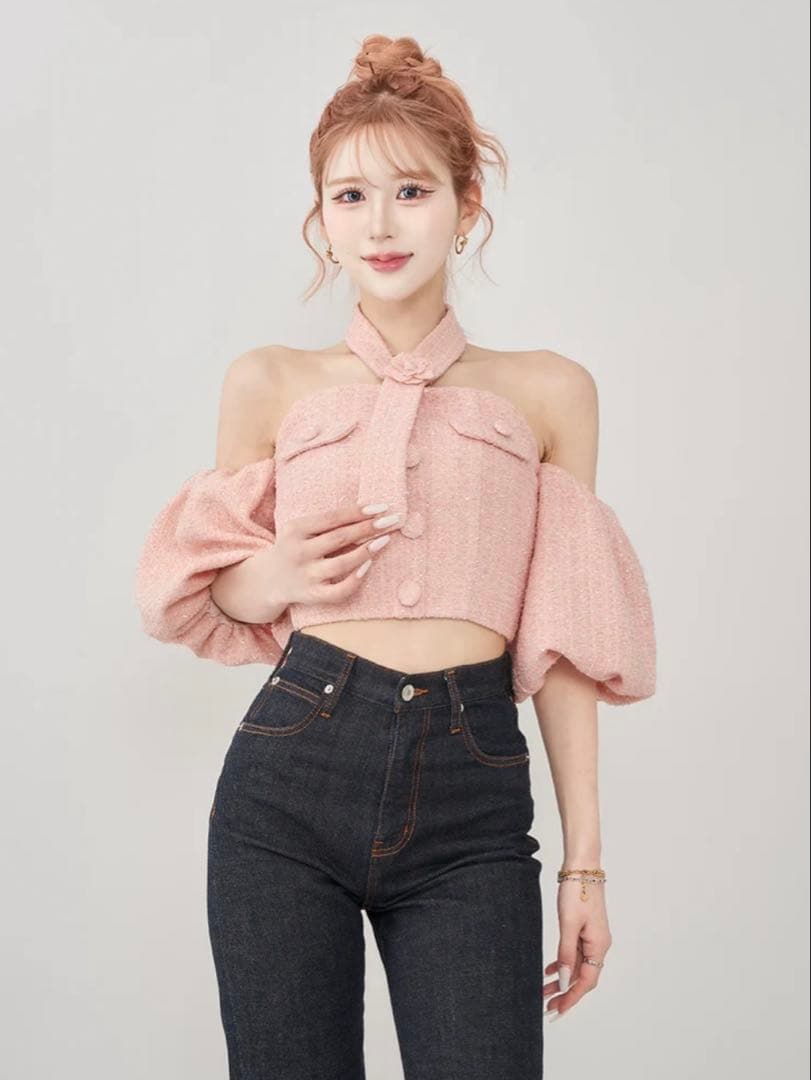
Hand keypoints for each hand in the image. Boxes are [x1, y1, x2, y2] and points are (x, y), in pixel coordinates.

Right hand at [263, 500, 399, 609]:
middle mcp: (299, 552)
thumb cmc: (293, 548)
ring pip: (341, 563)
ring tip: (385, 540)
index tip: (380, 507)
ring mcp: (306, 576)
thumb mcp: (300, 529)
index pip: (331, 517)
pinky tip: (368, 566)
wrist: (267, 580)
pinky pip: (338, 591)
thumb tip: (367, 512)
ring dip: (366, 551)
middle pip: (339, 538)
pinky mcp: (312, 595)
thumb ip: (326, 523)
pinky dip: (355, 580)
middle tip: (391, 520)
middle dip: (368, 527)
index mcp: (295, 529)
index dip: (357, 512)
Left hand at [543, 879, 611, 1018]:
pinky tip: (550, 970)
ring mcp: (593, 936)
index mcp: (599, 945)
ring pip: (578, 965)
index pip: (586, 981)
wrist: (582, 866)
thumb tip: (565, 981)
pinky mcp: (586, 929)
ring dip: (562, 978)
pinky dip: (564, 962)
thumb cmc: (576, 891)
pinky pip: (575, 953)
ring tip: (544, 991)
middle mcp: (599, 944)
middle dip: (565, 992)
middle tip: (547, 1006)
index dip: (572, 997)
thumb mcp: (568, 924)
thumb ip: (566, 954)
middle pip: (583, 976)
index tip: (557, 1010)